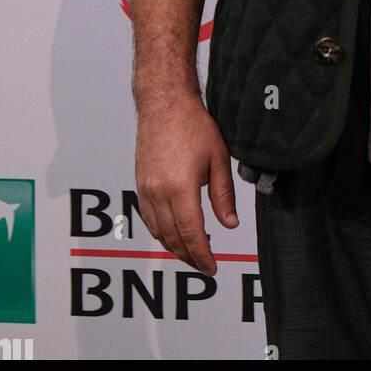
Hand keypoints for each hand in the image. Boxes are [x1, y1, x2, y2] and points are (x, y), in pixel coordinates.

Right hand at [135, 92, 237, 274]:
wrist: (165, 103)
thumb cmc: (193, 125)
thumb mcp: (218, 159)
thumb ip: (223, 195)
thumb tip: (230, 224)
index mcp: (180, 189)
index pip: (192, 234)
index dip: (202, 255)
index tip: (212, 267)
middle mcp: (158, 193)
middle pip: (173, 238)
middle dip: (190, 256)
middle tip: (204, 265)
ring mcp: (146, 189)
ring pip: (158, 232)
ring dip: (174, 247)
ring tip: (192, 252)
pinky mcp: (140, 184)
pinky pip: (149, 218)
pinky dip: (161, 232)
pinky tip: (173, 233)